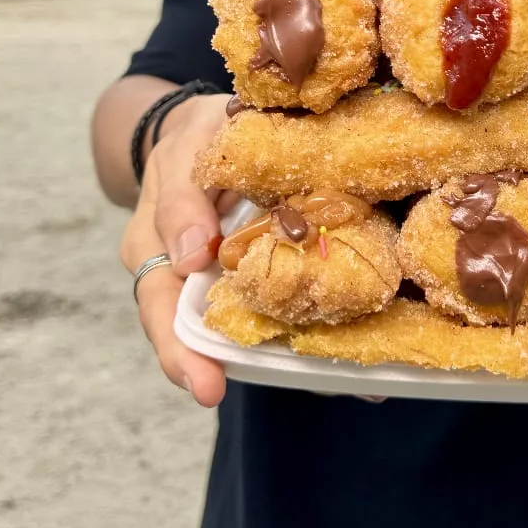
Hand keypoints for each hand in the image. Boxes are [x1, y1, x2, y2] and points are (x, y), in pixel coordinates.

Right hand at [119, 95, 385, 405]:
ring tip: (352, 385)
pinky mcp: (277, 275)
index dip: (180, 353)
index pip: (161, 310)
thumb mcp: (182, 153)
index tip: (207, 387)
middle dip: (241, 371)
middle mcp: (194, 281)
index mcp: (157, 252)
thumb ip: (182, 200)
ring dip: (299, 358)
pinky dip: (328, 328)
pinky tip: (370, 351)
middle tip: (280, 401)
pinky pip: (296, 304)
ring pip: (259, 329)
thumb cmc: (194, 139)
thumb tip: (191, 255)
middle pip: (206, 338)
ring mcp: (236, 283)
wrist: (218, 127)